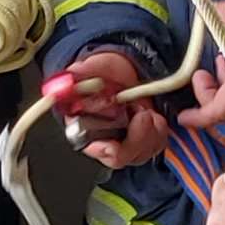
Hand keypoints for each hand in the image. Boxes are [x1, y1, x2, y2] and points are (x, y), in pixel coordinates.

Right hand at [45, 49, 169, 171]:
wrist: (122, 70)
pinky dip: (159, 132)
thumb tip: (65, 82)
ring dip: (149, 131)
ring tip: (145, 110)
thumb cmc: (102, 72)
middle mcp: (103, 140)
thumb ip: (77, 75)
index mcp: (83, 127)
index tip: (111, 145)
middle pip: (119, 157)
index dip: (103, 150)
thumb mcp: (90, 67)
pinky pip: (156, 146)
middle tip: (141, 114)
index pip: (92, 148)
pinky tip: (153, 117)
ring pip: (140, 153)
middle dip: (135, 138)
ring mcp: (124, 143)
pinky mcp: (142, 141)